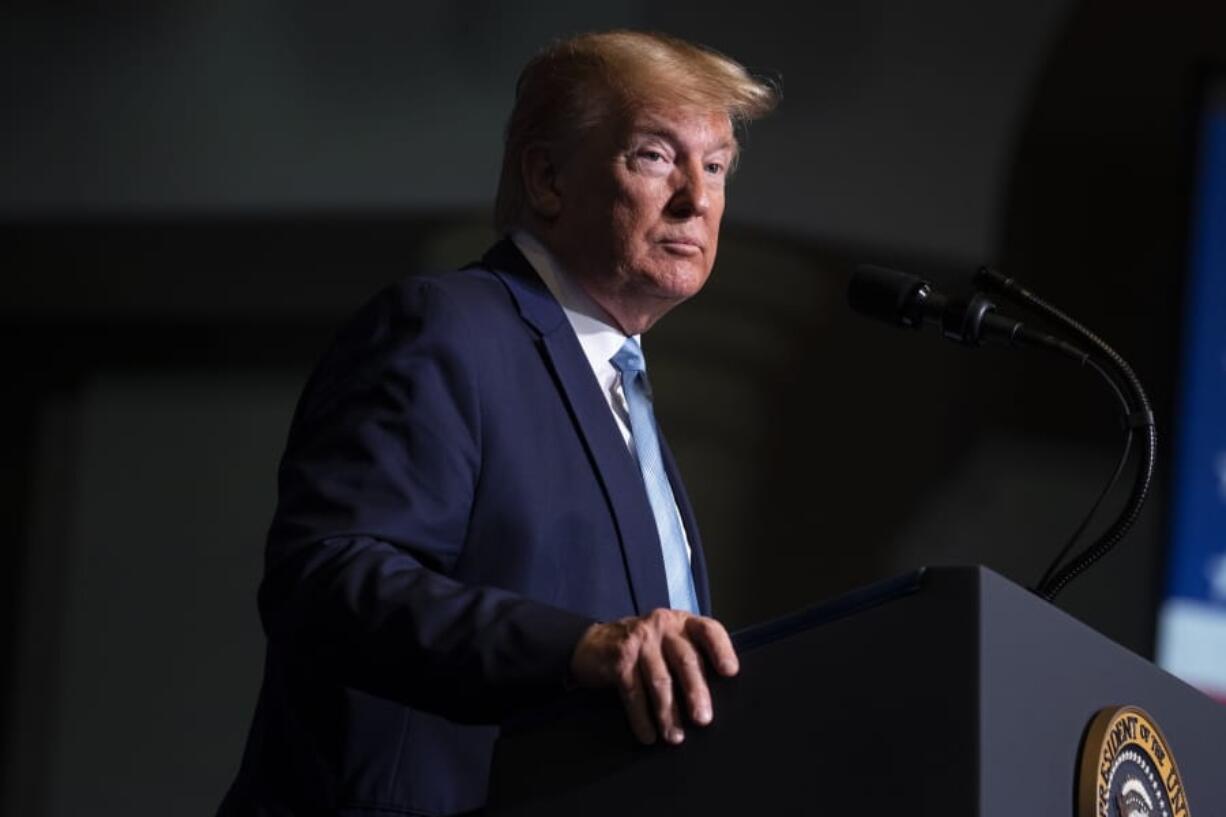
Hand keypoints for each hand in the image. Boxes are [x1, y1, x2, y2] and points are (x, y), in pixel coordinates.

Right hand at [568, 609, 738, 745]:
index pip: (708, 630)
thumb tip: (715, 697)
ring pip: (660, 680)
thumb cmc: (644, 649)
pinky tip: (648, 734)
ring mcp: (640, 640)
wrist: (594, 644)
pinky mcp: (620, 658)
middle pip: (685, 660)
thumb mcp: (669, 643)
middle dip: (696, 692)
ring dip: (668, 713)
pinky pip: (634, 692)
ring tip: (675, 736)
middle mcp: (663, 626)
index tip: (730, 672)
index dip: (721, 650)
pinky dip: (641, 717)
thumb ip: (690, 657)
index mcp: (682, 623)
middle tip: (703, 719)